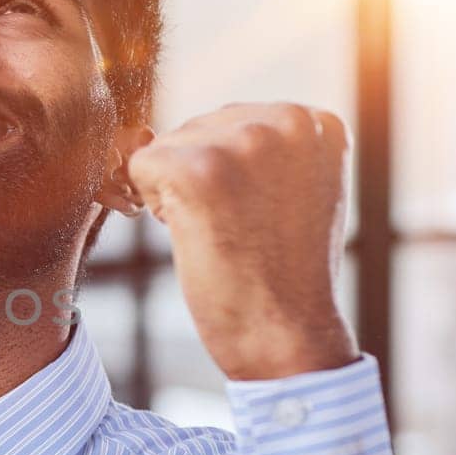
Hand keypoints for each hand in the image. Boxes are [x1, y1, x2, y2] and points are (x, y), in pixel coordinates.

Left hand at [127, 102, 357, 380]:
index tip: (258, 216)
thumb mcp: (295, 189)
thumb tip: (187, 125)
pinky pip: (140, 167)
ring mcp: (244, 142)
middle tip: (238, 231)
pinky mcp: (199, 170)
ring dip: (176, 194)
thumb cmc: (281, 273)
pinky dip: (154, 206)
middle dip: (198, 180)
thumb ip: (266, 149)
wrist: (284, 334)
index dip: (228, 176)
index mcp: (315, 122)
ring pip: (167, 148)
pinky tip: (196, 235)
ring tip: (222, 233)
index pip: (231, 122)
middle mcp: (286, 120)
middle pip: (196, 130)